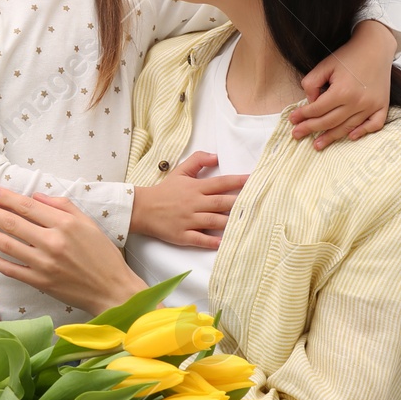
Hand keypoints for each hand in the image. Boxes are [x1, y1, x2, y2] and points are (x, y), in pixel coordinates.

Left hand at [0, 187, 147, 314]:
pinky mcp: (40, 281)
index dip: (7, 198)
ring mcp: (44, 264)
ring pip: (8, 245)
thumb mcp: (88, 223)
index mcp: (65, 224)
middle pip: (13, 223)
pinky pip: (11, 270)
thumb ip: (62, 206)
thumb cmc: (102, 254)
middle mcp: (52, 242)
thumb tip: (36, 196)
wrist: (111, 289)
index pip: (28, 206)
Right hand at [132, 151, 246, 249]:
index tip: (254, 180)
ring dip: (230, 222)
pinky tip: (224, 243)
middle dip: (240, 203)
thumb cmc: (164, 191)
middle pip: (221, 202)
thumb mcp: (179, 171)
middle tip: (257, 203)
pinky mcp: (183, 235)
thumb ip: (198, 161)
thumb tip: (216, 156)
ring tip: (247, 223)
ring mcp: (189, 220)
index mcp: (195, 188)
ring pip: (214, 221)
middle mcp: (194, 203)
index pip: (221, 183)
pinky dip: (212, 241)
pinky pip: (200, 239)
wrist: (142, 208)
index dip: (238, 181)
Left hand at [291, 18, 394, 148]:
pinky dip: (363, 132)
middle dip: (311, 129)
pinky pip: (374, 125)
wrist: (375, 46)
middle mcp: (358, 101)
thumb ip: (312, 83)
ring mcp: (372, 105)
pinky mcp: (383, 105)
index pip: (318, 109)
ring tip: (317, 144)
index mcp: (342, 91)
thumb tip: (310, 103)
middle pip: (330, 121)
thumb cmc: (348, 55)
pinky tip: (350, 136)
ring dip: (331, 137)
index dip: (303, 115)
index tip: (292, 120)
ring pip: (348, 127)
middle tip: (297, 135)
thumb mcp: (325, 65)